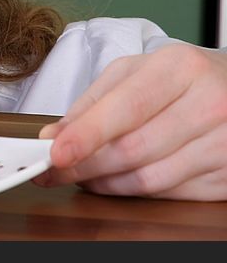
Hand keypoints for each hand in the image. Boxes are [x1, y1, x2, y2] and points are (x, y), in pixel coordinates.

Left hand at [34, 43, 226, 200]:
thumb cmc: (180, 78)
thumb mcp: (135, 73)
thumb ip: (92, 103)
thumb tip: (54, 136)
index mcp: (179, 68)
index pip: (126, 108)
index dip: (87, 135)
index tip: (56, 152)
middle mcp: (209, 104)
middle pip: (133, 149)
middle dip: (84, 166)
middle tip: (53, 171)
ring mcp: (224, 142)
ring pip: (149, 179)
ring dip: (105, 183)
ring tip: (83, 175)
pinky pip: (170, 194)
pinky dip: (134, 191)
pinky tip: (118, 180)